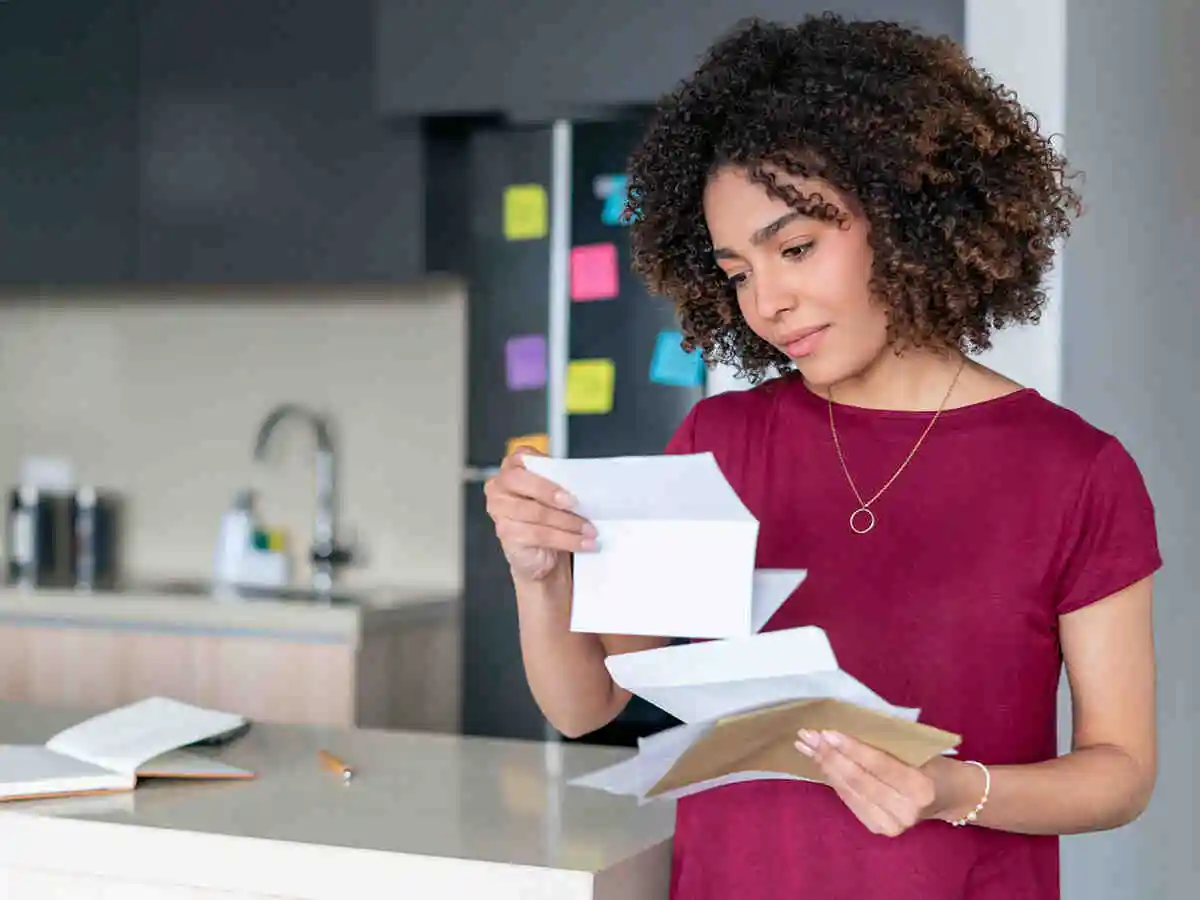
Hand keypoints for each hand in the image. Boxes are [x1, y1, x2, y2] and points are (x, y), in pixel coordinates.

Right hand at [484, 446, 596, 581]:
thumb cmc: (551, 517)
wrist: (545, 554)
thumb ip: (562, 482)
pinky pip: (539, 535)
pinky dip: (566, 539)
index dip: (542, 465)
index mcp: (512, 468)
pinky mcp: (507, 537)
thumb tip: (584, 483)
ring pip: (535, 512)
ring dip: (567, 522)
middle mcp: (499, 488)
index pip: (522, 457)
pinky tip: (582, 542)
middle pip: (520, 482)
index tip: (566, 477)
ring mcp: (500, 513)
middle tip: (575, 503)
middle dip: (550, 492)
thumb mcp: (557, 494)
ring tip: (589, 529)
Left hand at [795, 729, 975, 836]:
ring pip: (850, 791)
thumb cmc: (934, 763)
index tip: (826, 731)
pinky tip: (820, 764)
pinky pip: (850, 801)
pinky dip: (833, 781)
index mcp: (921, 788)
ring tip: (806, 747)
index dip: (851, 748)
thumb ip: (886, 743)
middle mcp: (906, 811)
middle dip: (830, 756)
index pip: (879, 765)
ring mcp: (892, 825)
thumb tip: (843, 727)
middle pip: (859, 780)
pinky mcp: (880, 829)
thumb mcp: (918, 749)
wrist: (952, 796)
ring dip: (825, 767)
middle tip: (807, 735)